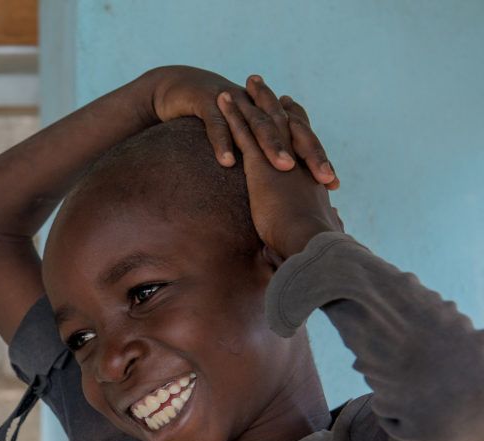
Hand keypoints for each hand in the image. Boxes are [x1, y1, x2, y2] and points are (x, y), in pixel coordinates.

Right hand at [141, 66, 337, 187]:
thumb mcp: (241, 141)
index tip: (334, 184)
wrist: (180, 88)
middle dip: (309, 153)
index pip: (301, 139)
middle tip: (324, 177)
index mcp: (270, 117)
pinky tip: (227, 162)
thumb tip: (284, 195)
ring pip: (258, 125)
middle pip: (291, 130)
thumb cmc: (215, 121)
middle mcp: (259, 108)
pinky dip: (222, 143)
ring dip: (272, 146)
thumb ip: (261, 162)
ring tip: (285, 167)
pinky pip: (216, 126)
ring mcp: (235, 103)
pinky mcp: (206, 103)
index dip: (318, 159)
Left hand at [216, 75, 343, 259]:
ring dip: (253, 99)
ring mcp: (280, 158)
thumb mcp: (317, 231)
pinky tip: (222, 100)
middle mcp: (297, 159)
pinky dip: (233, 114)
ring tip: (243, 81)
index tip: (288, 106)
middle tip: (260, 83)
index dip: (295, 121)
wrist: (310, 241)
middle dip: (271, 101)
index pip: (302, 140)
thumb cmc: (312, 244)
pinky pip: (243, 132)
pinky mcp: (260, 163)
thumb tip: (334, 228)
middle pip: (284, 121)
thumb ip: (320, 225)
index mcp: (308, 173)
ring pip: (264, 120)